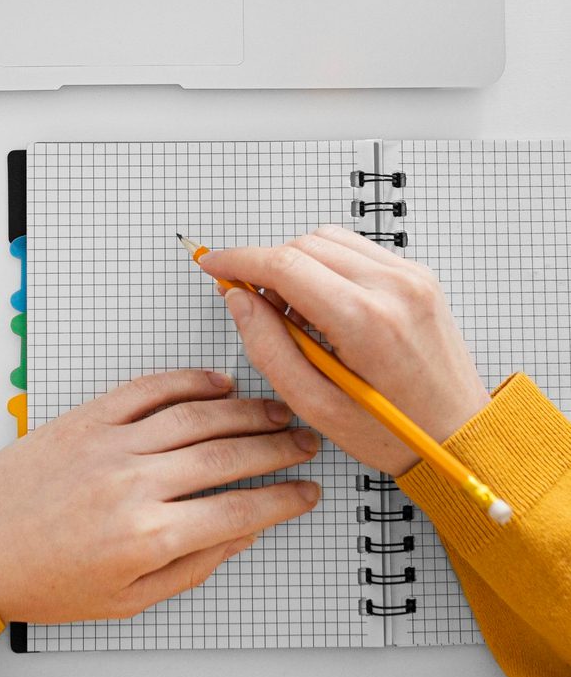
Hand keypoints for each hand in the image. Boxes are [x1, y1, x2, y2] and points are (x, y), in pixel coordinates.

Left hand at [0, 370, 319, 622]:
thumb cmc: (48, 582)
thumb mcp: (130, 599)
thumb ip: (193, 565)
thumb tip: (244, 531)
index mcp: (150, 536)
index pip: (241, 509)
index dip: (284, 499)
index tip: (308, 491)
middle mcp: (135, 484)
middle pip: (228, 455)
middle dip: (277, 447)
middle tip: (306, 442)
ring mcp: (109, 444)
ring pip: (195, 416)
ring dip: (245, 411)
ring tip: (276, 411)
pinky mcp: (85, 418)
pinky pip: (146, 390)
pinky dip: (187, 382)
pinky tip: (217, 384)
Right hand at [200, 226, 491, 475]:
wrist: (463, 437)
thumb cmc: (395, 433)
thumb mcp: (316, 407)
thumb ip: (268, 348)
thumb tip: (238, 301)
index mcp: (366, 321)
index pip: (285, 264)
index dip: (239, 260)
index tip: (214, 264)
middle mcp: (393, 287)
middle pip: (303, 245)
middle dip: (267, 267)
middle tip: (256, 306)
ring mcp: (411, 276)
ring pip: (327, 239)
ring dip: (297, 263)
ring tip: (294, 312)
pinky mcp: (418, 276)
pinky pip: (355, 250)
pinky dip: (327, 266)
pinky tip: (325, 306)